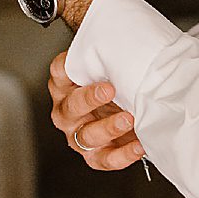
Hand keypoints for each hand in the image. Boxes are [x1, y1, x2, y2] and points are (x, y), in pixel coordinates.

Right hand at [49, 51, 146, 172]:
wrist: (125, 105)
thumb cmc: (114, 81)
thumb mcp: (109, 65)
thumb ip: (110, 55)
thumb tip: (127, 38)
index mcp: (64, 83)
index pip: (60, 71)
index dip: (69, 68)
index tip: (88, 61)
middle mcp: (66, 110)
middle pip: (70, 107)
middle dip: (89, 99)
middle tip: (110, 89)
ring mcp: (79, 134)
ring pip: (86, 136)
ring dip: (107, 128)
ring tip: (128, 119)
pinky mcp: (95, 155)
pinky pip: (104, 159)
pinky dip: (122, 155)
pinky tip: (138, 146)